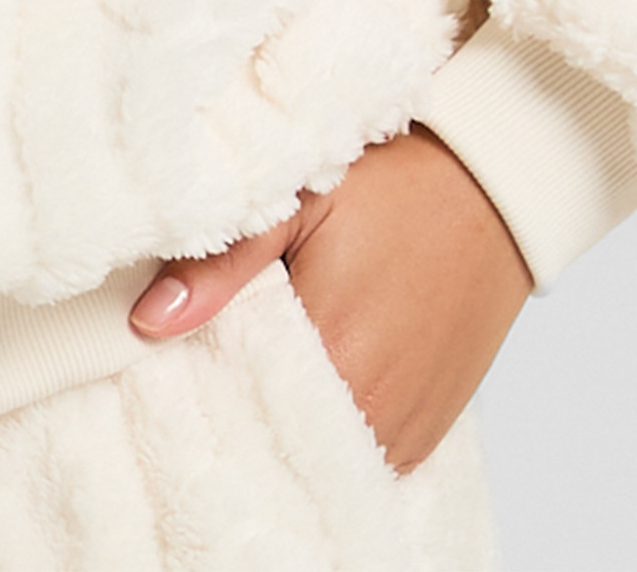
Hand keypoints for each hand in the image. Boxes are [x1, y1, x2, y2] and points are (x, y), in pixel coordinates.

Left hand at [126, 124, 530, 472]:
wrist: (489, 183)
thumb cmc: (393, 182)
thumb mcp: (296, 202)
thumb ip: (221, 265)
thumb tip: (147, 322)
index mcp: (334, 359)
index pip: (234, 410)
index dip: (198, 381)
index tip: (175, 351)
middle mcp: (374, 413)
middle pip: (275, 436)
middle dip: (241, 400)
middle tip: (221, 344)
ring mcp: (405, 430)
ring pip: (318, 450)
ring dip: (288, 415)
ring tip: (272, 353)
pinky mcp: (427, 432)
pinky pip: (360, 454)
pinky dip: (331, 426)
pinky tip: (317, 374)